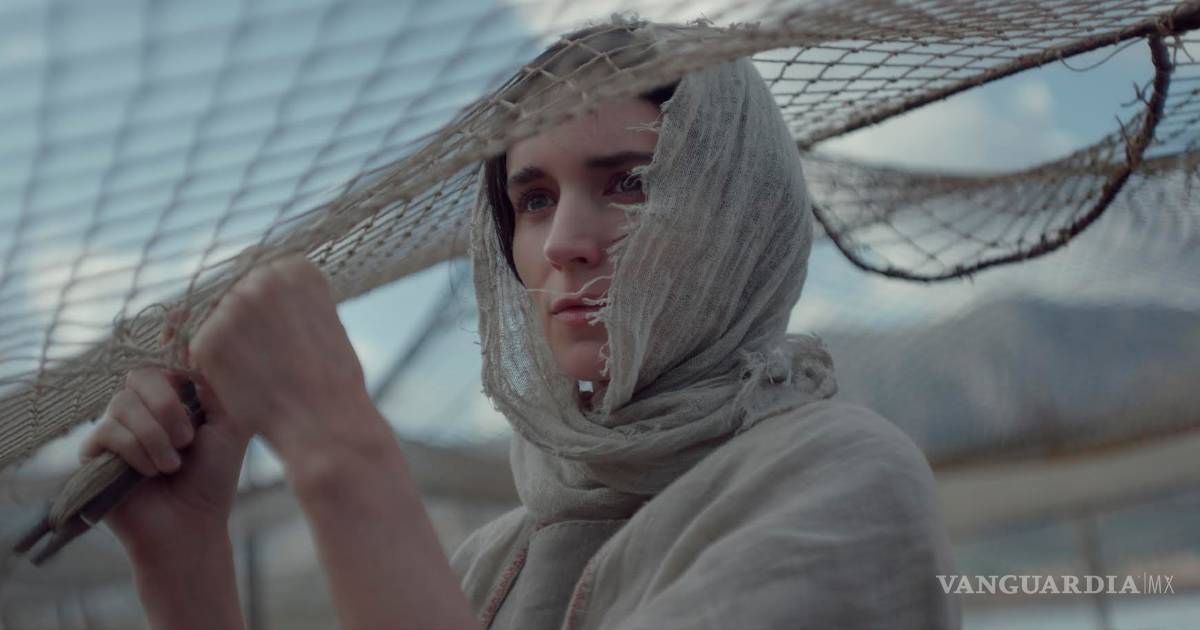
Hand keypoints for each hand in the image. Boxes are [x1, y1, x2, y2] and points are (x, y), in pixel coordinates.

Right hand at [79, 318, 251, 554]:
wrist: (192, 525)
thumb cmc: (214, 477)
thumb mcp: (229, 424)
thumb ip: (216, 384)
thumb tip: (199, 342)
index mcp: (175, 395)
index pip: (164, 355)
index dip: (170, 339)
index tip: (178, 327)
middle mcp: (143, 406)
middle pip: (141, 374)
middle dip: (168, 405)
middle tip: (188, 439)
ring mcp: (117, 427)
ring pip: (123, 403)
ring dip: (155, 436)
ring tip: (173, 464)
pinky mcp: (95, 453)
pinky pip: (108, 432)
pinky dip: (136, 452)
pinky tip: (152, 473)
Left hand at [186, 254, 378, 459]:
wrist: (324, 422)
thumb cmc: (332, 382)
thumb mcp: (325, 322)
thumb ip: (293, 302)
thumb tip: (267, 300)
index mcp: (297, 269)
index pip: (259, 268)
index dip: (258, 300)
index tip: (267, 326)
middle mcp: (264, 278)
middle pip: (232, 290)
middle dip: (239, 320)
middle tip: (258, 355)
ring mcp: (233, 307)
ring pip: (213, 320)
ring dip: (223, 342)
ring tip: (253, 373)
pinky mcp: (208, 339)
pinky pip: (199, 349)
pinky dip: (213, 368)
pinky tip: (241, 386)